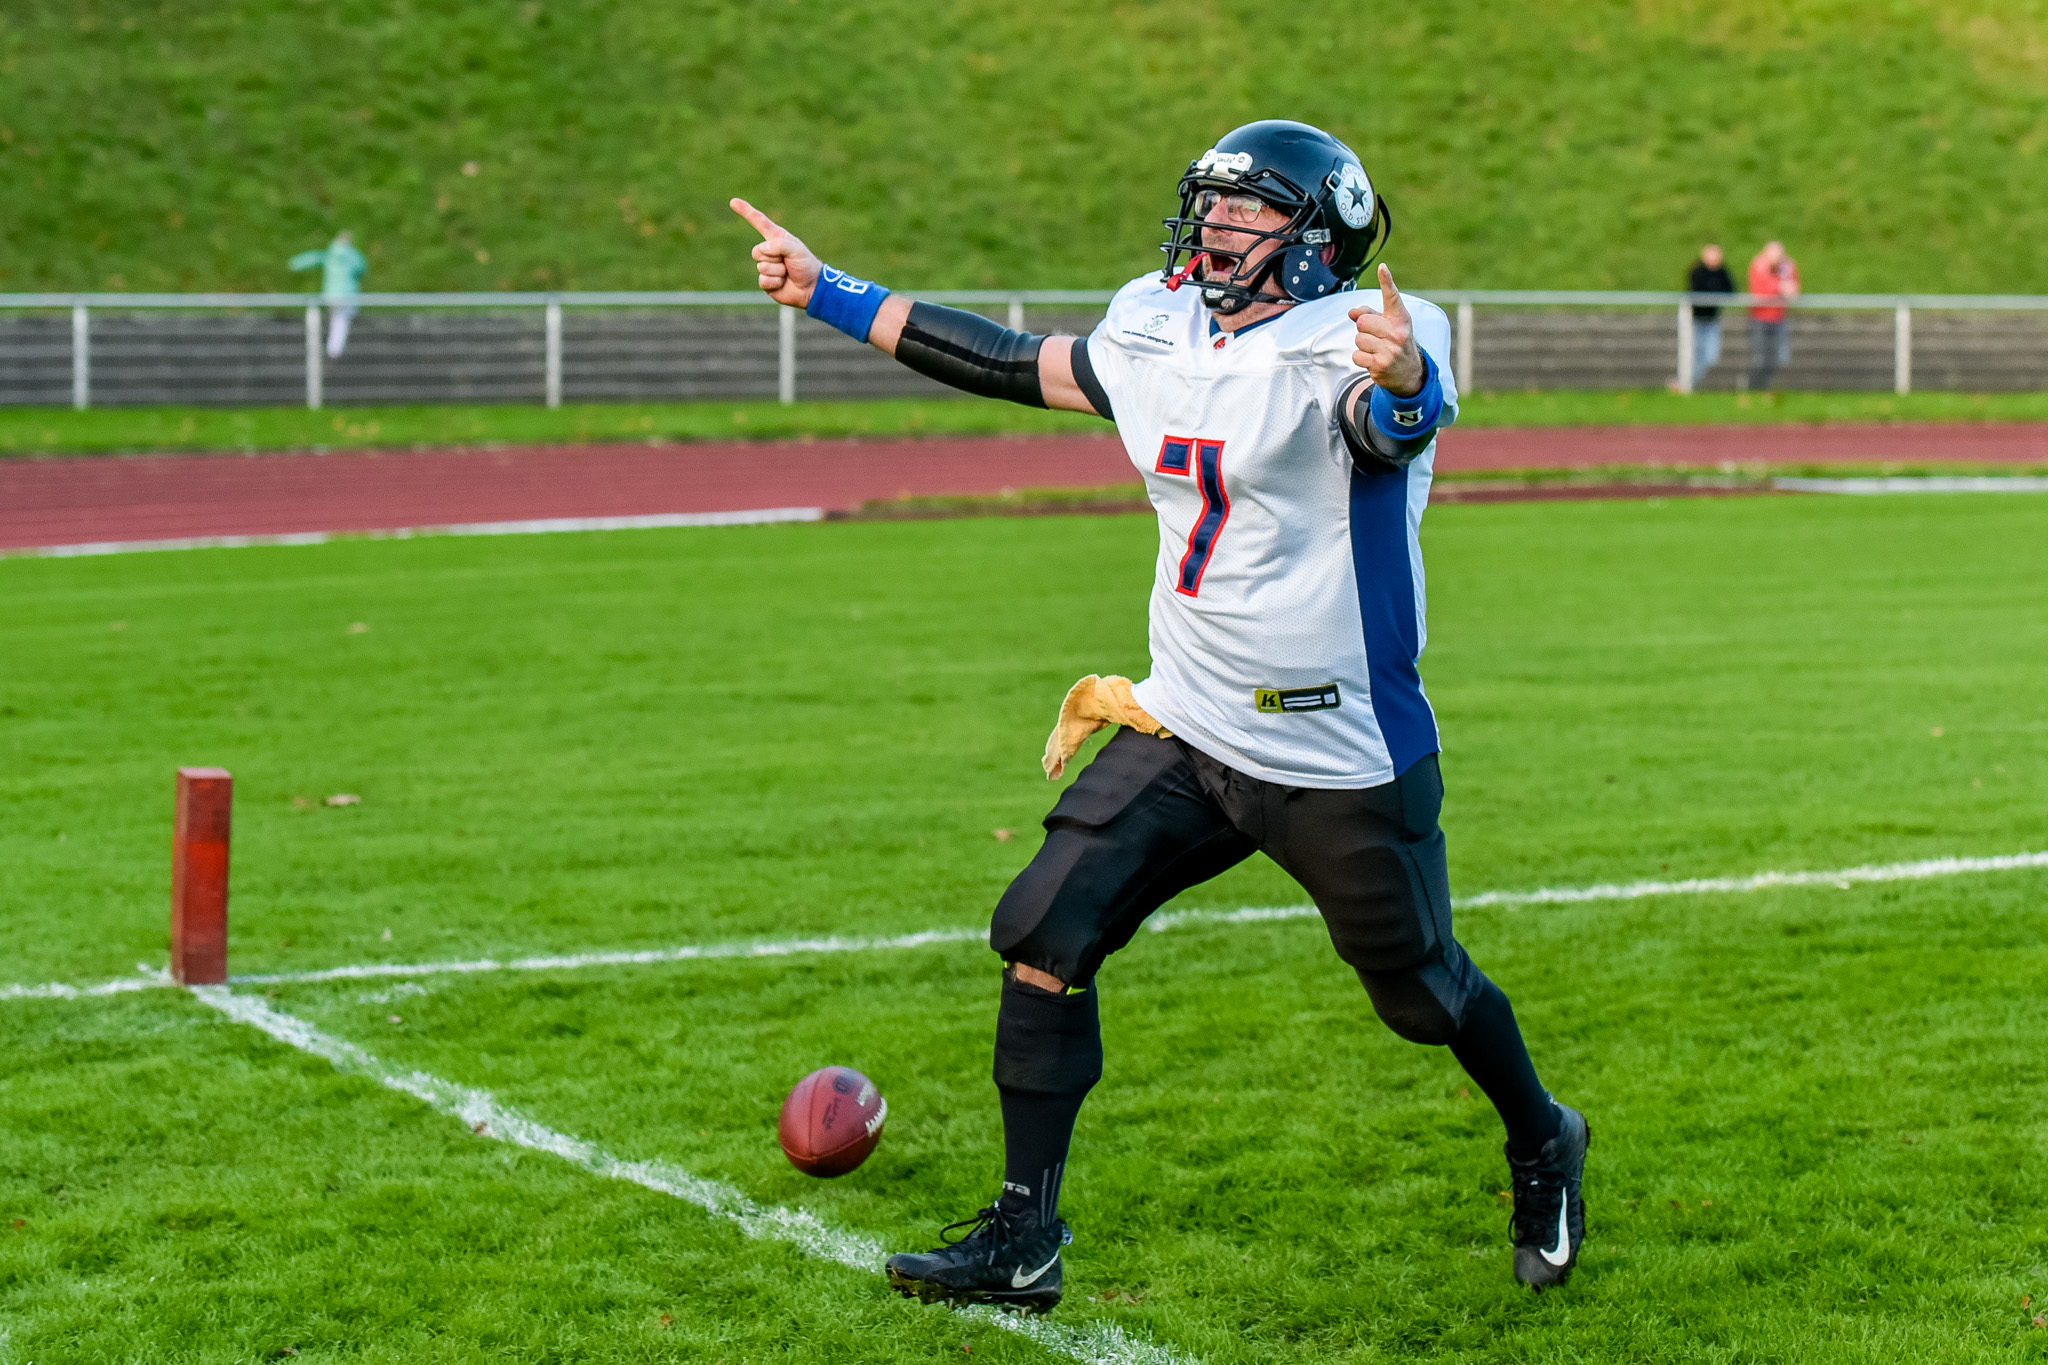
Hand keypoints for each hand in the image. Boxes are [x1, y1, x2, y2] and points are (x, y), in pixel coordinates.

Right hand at [730, 198, 819, 307]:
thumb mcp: (796, 249)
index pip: (759, 222)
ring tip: (788, 273)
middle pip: (757, 251)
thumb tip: (761, 250)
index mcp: (776, 238)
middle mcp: (769, 251)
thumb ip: (779, 245)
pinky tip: (783, 283)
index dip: (746, 211)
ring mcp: (766, 266)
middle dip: (773, 257)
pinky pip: (763, 280)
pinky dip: (776, 282)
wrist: (812, 288)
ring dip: (777, 271)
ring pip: (762, 267)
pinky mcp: (766, 282)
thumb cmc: (806, 265)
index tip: (733, 201)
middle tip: (787, 262)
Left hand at [1348, 263, 1425, 396]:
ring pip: (1358, 339)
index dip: (1386, 281)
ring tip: (1376, 349)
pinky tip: (1373, 360)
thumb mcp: (1388, 325)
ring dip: (1362, 345)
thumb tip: (1351, 313)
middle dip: (1363, 328)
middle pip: (1362, 322)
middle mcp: (1397, 332)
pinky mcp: (1380, 365)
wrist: (1409, 372)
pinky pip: (1356, 355)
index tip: (1382, 268)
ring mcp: (1390, 350)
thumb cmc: (1395, 342)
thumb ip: (1369, 314)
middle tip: (1375, 336)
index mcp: (1400, 318)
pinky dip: (1361, 358)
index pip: (1392, 297)